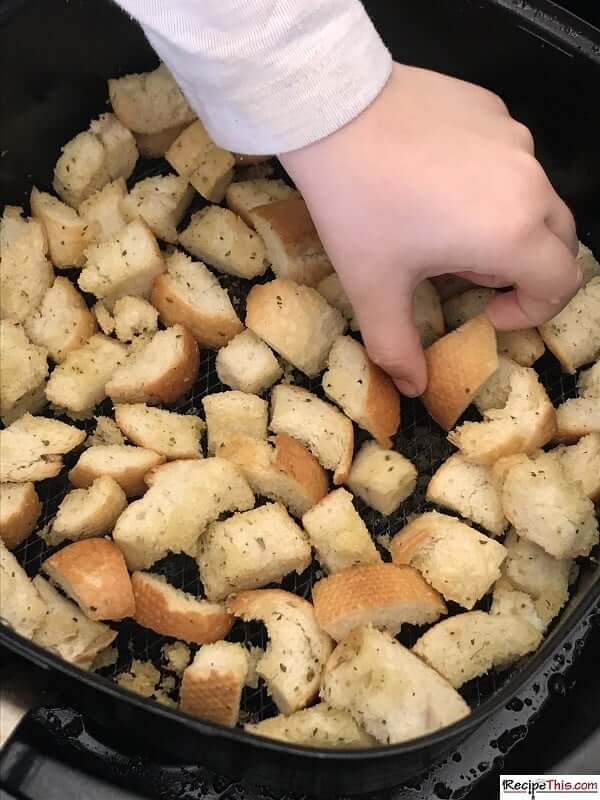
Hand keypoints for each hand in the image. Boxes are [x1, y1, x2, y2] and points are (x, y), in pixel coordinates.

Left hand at [280, 64, 579, 395]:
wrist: (332, 111)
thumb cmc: (357, 205)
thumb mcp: (373, 286)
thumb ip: (397, 346)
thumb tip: (412, 388)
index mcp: (511, 233)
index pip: (561, 284)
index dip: (533, 310)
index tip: (488, 312)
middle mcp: (528, 184)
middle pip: (558, 242)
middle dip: (524, 271)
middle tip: (469, 277)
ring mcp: (514, 139)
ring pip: (534, 198)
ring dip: (506, 226)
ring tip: (446, 228)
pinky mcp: (493, 109)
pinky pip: (510, 158)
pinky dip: (490, 183)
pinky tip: (437, 182)